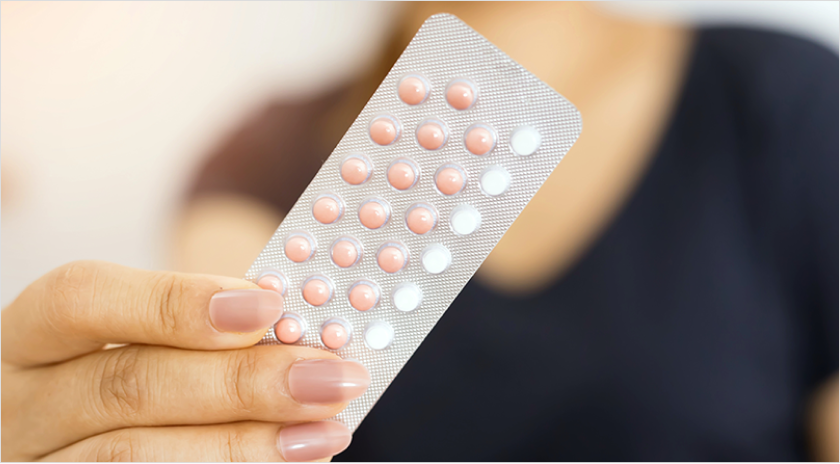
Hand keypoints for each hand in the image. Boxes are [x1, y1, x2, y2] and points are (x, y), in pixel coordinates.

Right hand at [2, 261, 369, 460]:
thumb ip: (205, 329)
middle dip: (240, 381)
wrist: (95, 434)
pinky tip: (291, 461)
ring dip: (244, 444)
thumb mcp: (146, 340)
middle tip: (328, 376)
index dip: (175, 300)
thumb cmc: (138, 374)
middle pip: (125, 384)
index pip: (81, 298)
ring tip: (325, 431)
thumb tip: (296, 330)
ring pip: (132, 456)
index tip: (268, 306)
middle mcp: (22, 404)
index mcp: (34, 337)